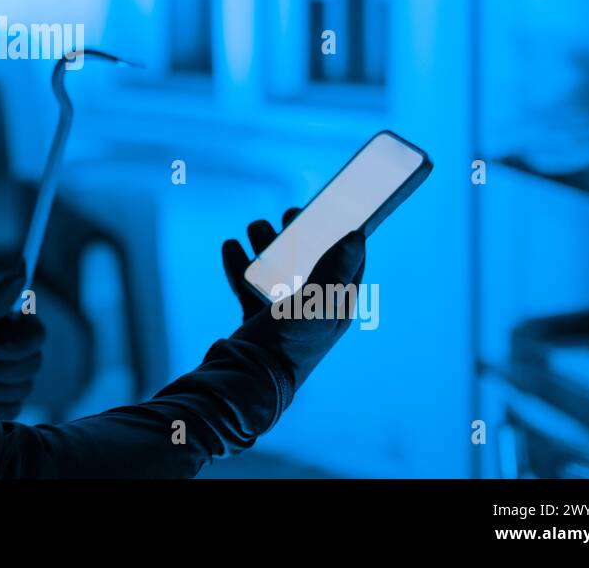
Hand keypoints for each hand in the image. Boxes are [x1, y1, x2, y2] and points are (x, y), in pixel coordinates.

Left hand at [0, 267, 46, 418]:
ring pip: (24, 388)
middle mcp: (19, 352)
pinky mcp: (7, 401)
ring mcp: (14, 378)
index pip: (38, 336)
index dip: (19, 346)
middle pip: (34, 364)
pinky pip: (13, 407)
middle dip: (0, 368)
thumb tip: (21, 275)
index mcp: (14, 327)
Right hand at [223, 210, 365, 390]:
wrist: (247, 380)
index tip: (335, 209)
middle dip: (298, 234)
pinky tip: (231, 247)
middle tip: (290, 214)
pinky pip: (249, 282)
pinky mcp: (256, 315)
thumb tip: (357, 236)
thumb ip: (335, 270)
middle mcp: (313, 307)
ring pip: (277, 266)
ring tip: (253, 229)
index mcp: (337, 305)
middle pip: (309, 259)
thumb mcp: (318, 304)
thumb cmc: (290, 343)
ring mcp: (283, 311)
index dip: (345, 235)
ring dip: (265, 244)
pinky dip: (240, 263)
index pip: (350, 263)